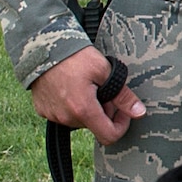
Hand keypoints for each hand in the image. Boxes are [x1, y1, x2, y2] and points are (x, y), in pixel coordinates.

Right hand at [30, 47, 145, 145]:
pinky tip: (70, 87)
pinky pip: (63, 114)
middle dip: (103, 111)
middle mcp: (66, 118)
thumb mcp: (104, 71)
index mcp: (83, 110)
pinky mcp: (43, 110)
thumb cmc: (74, 55)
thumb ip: (123, 95)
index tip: (122, 110)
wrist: (42, 45)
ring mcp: (53, 115)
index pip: (109, 136)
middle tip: (102, 89)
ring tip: (85, 85)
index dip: (121, 125)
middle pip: (94, 125)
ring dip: (87, 108)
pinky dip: (70, 105)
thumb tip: (139, 112)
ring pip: (79, 120)